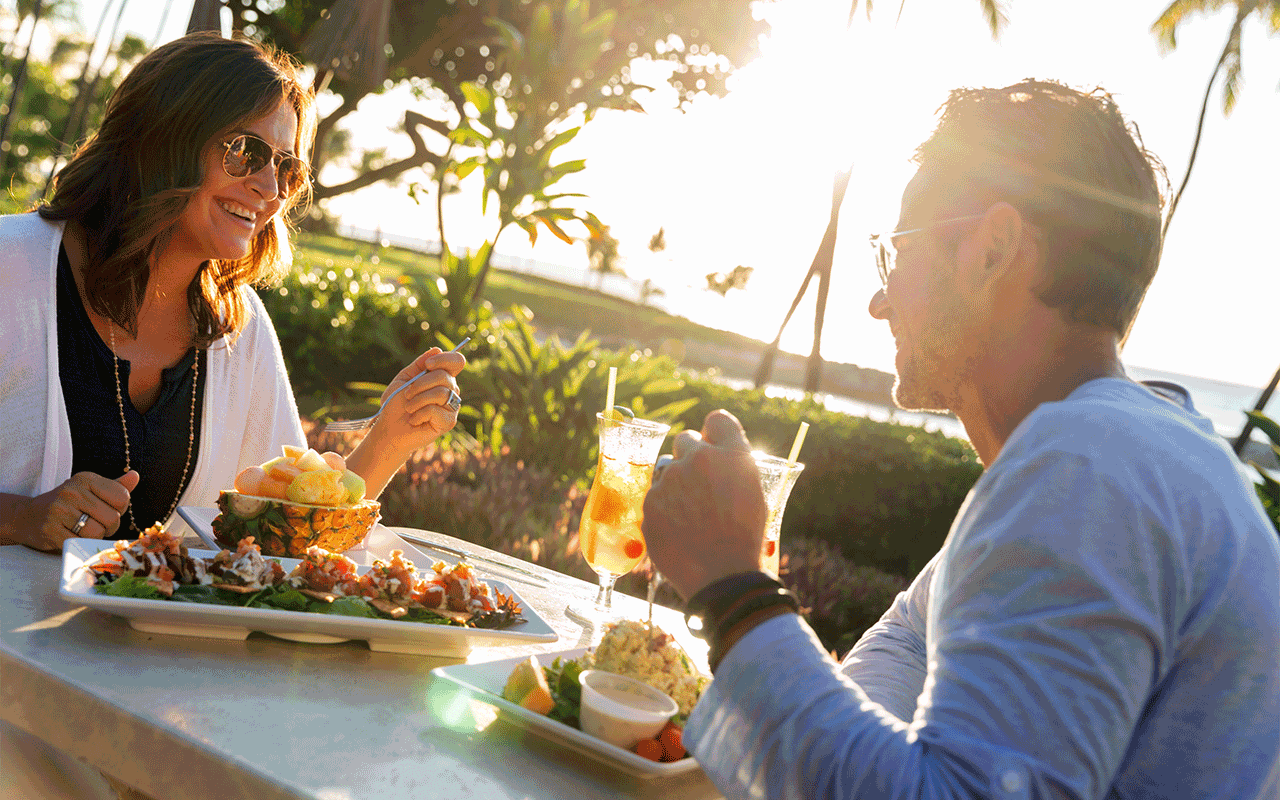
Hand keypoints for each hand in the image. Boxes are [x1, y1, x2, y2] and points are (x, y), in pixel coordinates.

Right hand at [5, 471, 139, 551]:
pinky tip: (71, 535)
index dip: (119, 509)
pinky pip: (80, 543)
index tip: (107, 510)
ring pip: (98, 532)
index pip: (122, 498)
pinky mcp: (51, 530)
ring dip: (95, 536)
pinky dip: (80, 543)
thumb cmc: (68, 504)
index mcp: (86, 479)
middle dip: (109, 526)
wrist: (28, 517)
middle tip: (95, 524)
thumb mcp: (90, 490)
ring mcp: (59, 511)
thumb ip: (115, 486)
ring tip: (84, 530)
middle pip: (112, 518)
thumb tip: (135, 476)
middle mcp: (72, 491)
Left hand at [373, 346, 466, 454]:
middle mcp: (451, 390)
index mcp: (442, 377)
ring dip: (418, 400)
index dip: (445, 359)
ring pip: (441, 392)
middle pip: (444, 376)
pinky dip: (419, 414)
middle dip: (420, 384)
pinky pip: (436, 410)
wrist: (390, 428)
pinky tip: (414, 420)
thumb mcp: (405, 378)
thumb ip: (420, 364)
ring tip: (409, 408)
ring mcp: (451, 406)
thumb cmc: (396, 403)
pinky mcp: (449, 422)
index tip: (428, 365)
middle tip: (407, 394)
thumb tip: (437, 349)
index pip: (456, 361)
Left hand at [642, 410, 766, 599]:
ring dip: (675, 482)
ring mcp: (670, 479)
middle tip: (700, 482)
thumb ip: (733, 467)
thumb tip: (718, 456)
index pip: (717, 420)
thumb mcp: (754, 495)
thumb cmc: (746, 538)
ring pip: (667, 468)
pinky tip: (678, 528)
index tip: (715, 445)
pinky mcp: (650, 502)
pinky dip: (664, 508)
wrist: (723, 577)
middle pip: (686, 439)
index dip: (715, 433)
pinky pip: (655, 495)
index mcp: (732, 454)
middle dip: (691, 456)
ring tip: (690, 512)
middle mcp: (698, 458)